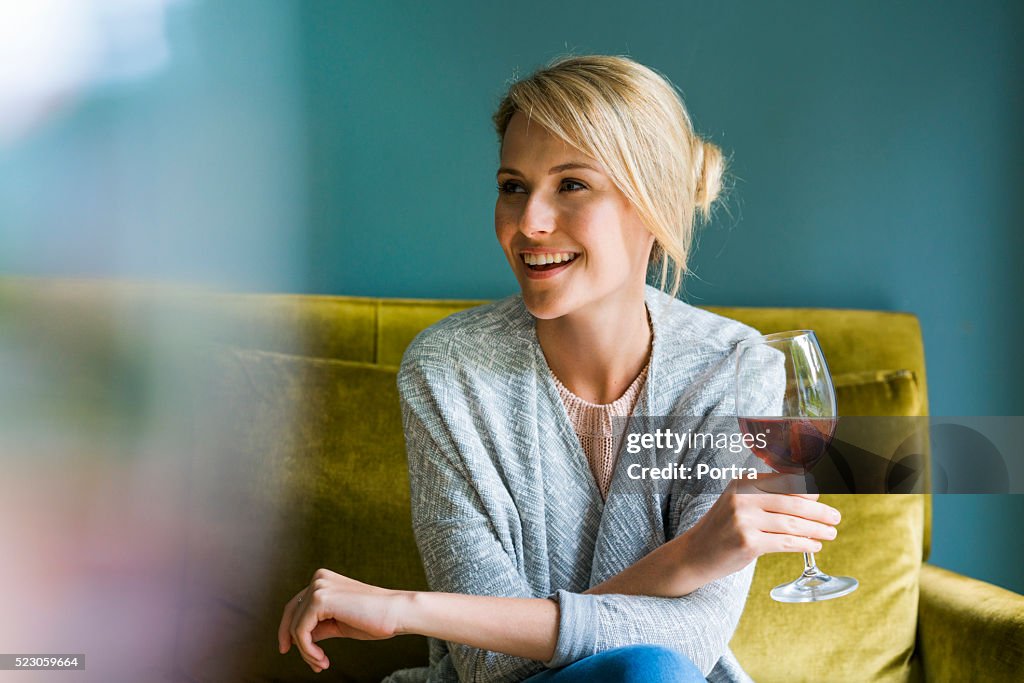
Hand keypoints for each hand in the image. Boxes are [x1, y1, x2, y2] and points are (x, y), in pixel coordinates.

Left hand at [277, 568, 407, 672]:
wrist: (396, 613)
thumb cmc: (374, 619)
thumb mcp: (339, 623)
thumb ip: (319, 626)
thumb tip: (297, 638)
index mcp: (323, 580)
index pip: (296, 606)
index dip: (288, 630)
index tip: (290, 650)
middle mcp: (318, 579)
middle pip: (291, 616)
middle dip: (296, 644)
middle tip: (312, 664)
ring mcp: (318, 587)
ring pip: (295, 627)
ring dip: (306, 651)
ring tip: (321, 663)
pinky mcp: (320, 600)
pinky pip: (301, 631)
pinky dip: (308, 650)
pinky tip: (322, 658)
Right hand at [682, 472, 841, 580]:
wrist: (694, 553)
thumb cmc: (723, 528)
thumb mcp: (738, 502)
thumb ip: (767, 496)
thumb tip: (811, 496)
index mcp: (743, 482)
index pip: (785, 481)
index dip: (808, 490)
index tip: (823, 497)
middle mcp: (743, 497)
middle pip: (792, 502)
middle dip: (819, 512)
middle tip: (835, 517)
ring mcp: (744, 520)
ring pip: (792, 524)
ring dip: (816, 529)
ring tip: (830, 533)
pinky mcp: (748, 543)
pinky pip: (785, 542)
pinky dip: (804, 544)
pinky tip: (814, 546)